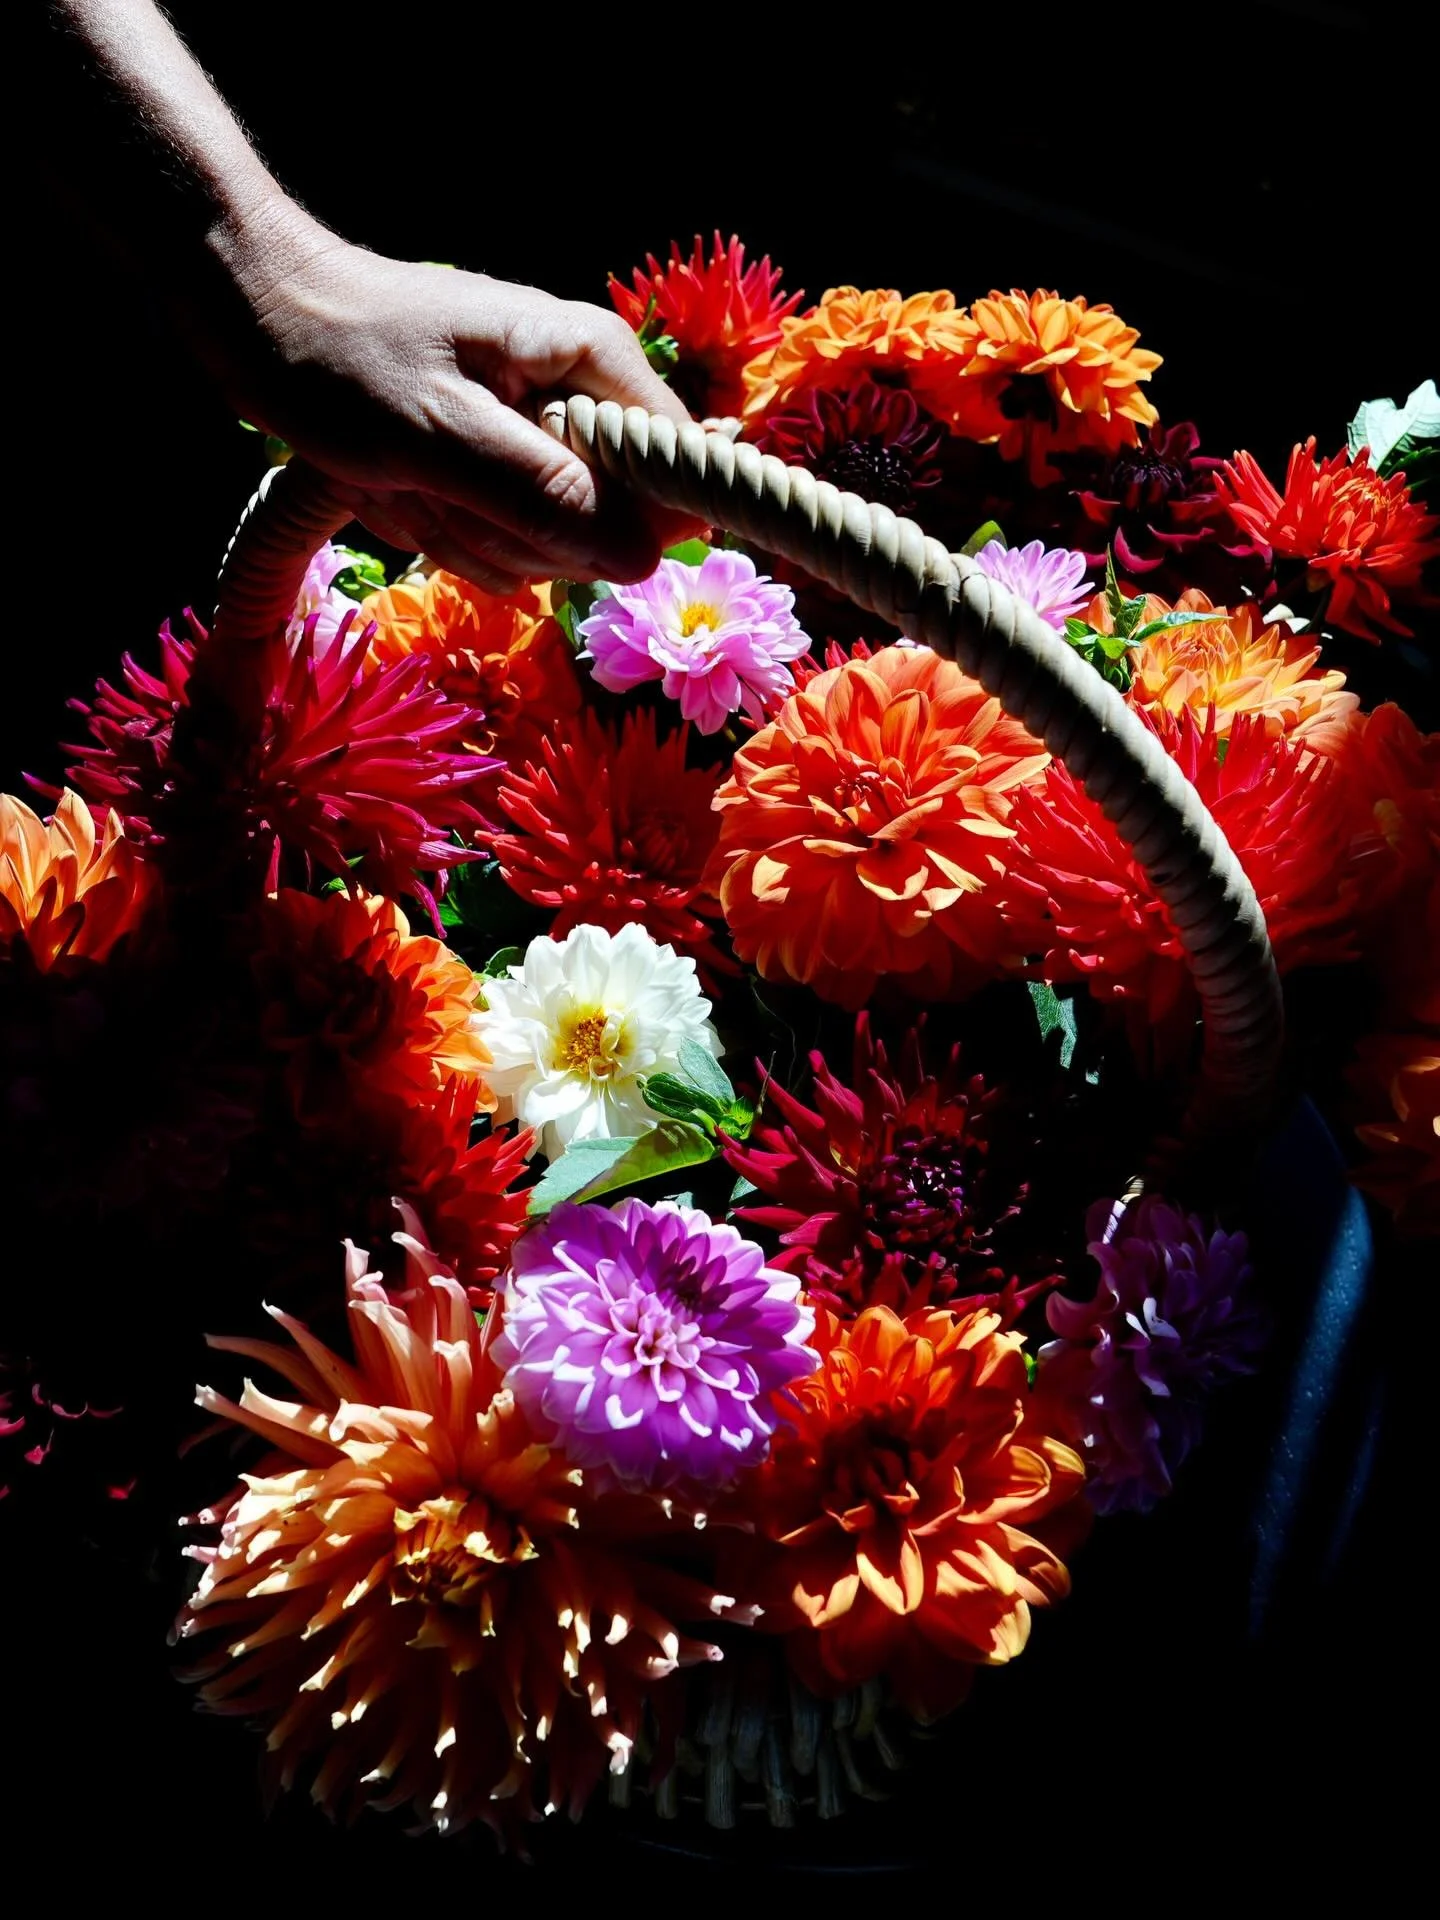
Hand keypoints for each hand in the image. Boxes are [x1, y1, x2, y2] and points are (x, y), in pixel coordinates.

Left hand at [220, 203, 696, 591]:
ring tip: (406, 481)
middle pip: (607, 517)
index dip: (624, 518)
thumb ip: (542, 496)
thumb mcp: (436, 435)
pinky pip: (503, 535)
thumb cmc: (340, 359)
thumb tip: (643, 560)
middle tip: (439, 487)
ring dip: (470, 533)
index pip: (674, 463)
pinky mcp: (496, 461)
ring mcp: (536, 430)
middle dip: (518, 529)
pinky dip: (445, 529)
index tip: (539, 521)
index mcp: (589, 356)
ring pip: (549, 538)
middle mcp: (578, 392)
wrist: (253, 315)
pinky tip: (398, 492)